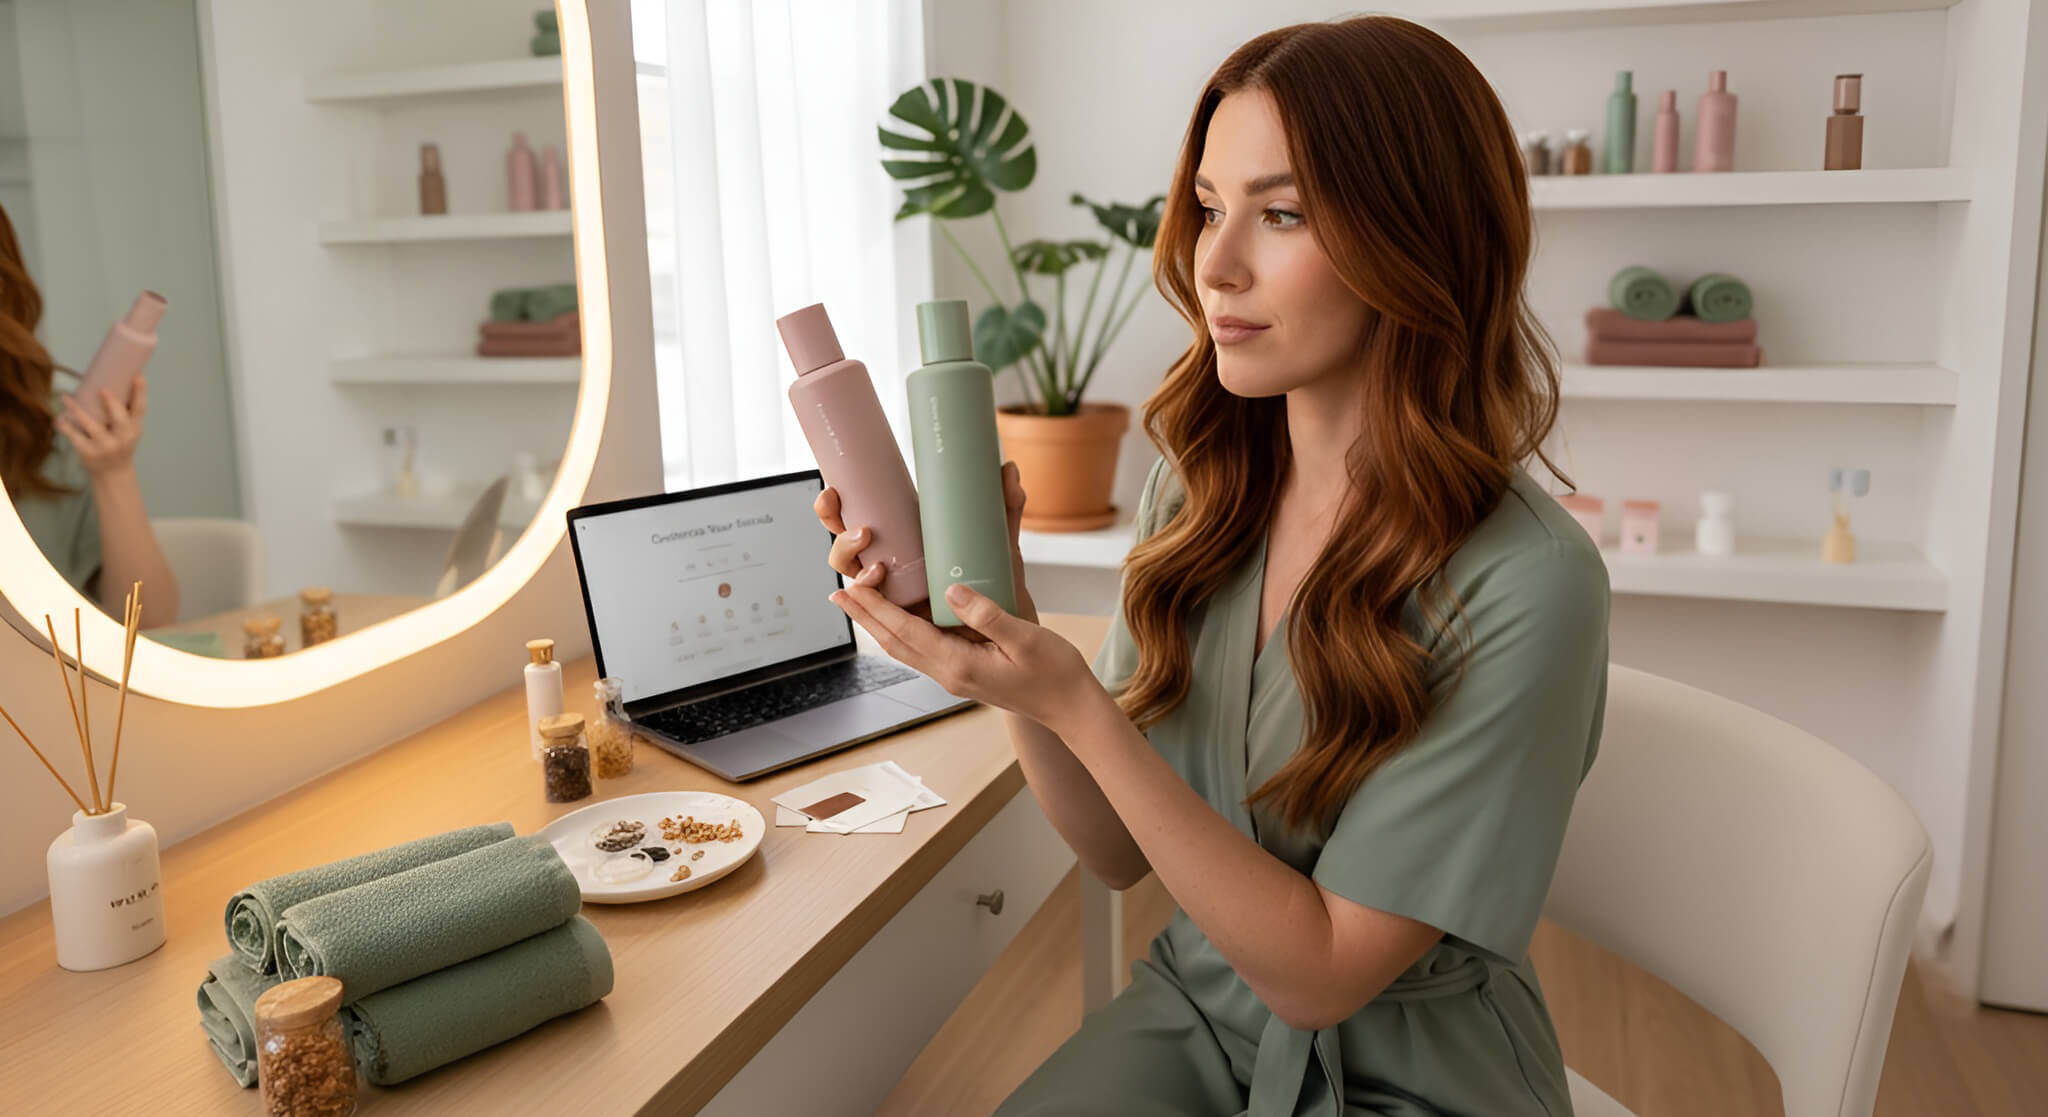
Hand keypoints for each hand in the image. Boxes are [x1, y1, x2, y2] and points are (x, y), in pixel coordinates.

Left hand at [55, 376, 146, 478]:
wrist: (113, 473)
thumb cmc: (119, 444)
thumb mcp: (128, 430)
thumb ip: (122, 412)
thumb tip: (109, 380)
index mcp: (134, 428)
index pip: (140, 408)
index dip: (140, 392)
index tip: (138, 376)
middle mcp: (123, 438)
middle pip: (119, 418)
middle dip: (111, 403)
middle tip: (102, 389)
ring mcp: (105, 446)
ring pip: (91, 425)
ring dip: (77, 411)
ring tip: (66, 398)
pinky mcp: (89, 452)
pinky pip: (75, 436)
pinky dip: (65, 426)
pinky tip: (59, 419)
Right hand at [814, 459, 1037, 632]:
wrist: (1010, 625)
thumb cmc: (999, 580)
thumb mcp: (998, 539)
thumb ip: (1004, 505)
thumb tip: (1009, 468)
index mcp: (902, 534)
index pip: (855, 513)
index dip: (833, 504)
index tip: (832, 490)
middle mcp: (890, 558)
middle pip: (844, 543)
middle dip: (836, 532)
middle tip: (862, 531)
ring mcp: (893, 587)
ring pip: (852, 573)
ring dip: (850, 564)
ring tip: (875, 567)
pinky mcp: (902, 613)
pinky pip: (871, 607)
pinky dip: (864, 600)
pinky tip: (871, 588)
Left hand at [830, 578, 1095, 730]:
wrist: (1069, 707)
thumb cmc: (1054, 673)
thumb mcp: (1024, 638)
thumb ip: (987, 615)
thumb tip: (951, 591)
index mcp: (958, 666)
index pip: (906, 633)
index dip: (876, 609)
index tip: (852, 589)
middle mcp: (948, 674)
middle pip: (895, 642)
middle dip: (866, 616)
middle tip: (838, 592)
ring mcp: (954, 676)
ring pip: (905, 647)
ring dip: (879, 624)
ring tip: (858, 603)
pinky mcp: (963, 672)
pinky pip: (923, 648)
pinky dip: (903, 630)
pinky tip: (899, 617)